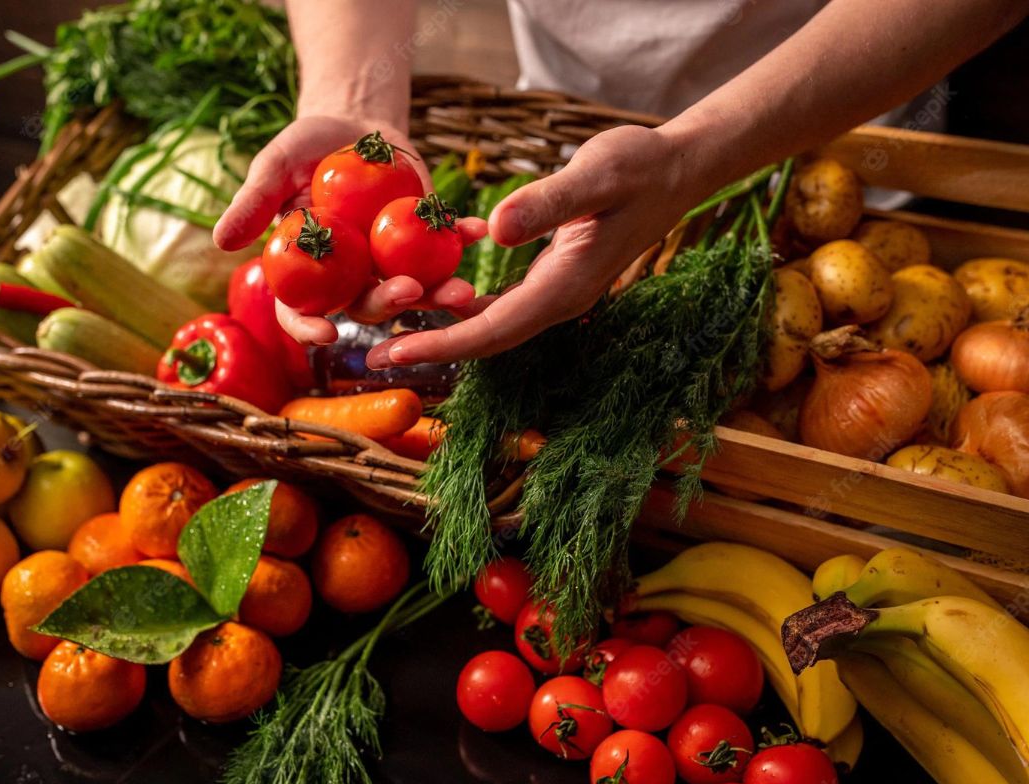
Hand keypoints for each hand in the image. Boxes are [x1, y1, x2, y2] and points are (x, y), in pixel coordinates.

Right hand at [213, 116, 483, 345]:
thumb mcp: (275, 166)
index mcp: (309, 272)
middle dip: (387, 306)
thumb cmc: (306, 148)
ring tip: (459, 291)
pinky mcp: (426, 241)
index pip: (301, 312)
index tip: (327, 333)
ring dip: (437, 293)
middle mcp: (351, 277)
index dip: (311, 328)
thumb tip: (220, 241)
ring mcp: (391, 262)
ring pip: (414, 288)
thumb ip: (253, 202)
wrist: (353, 125)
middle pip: (366, 305)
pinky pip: (445, 247)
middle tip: (405, 292)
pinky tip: (476, 230)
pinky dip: (461, 239)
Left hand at [365, 125, 705, 367]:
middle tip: (370, 355)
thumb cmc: (639, 165)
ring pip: (490, 325)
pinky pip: (499, 304)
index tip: (395, 350)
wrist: (676, 169)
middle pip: (486, 339)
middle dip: (430, 348)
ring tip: (388, 335)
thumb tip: (495, 232)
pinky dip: (461, 306)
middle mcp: (560, 300)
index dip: (443, 344)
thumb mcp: (596, 174)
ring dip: (441, 332)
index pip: (495, 330)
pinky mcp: (551, 277)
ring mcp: (556, 293)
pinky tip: (428, 299)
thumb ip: (549, 202)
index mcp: (567, 286)